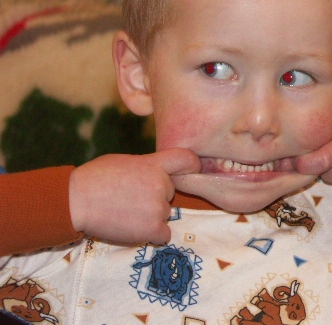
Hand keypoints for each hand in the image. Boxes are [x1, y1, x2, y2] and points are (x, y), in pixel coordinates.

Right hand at [69, 148, 200, 244]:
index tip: (194, 169)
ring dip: (151, 217)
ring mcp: (158, 207)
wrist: (76, 201)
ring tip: (125, 213)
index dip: (192, 165)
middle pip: (169, 194)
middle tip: (130, 199)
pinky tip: (132, 227)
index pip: (186, 159)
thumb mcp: (125, 162)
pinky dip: (151, 234)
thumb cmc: (94, 179)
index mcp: (154, 164)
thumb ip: (146, 167)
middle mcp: (161, 184)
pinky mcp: (153, 228)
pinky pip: (163, 234)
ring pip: (164, 214)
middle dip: (155, 197)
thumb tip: (155, 174)